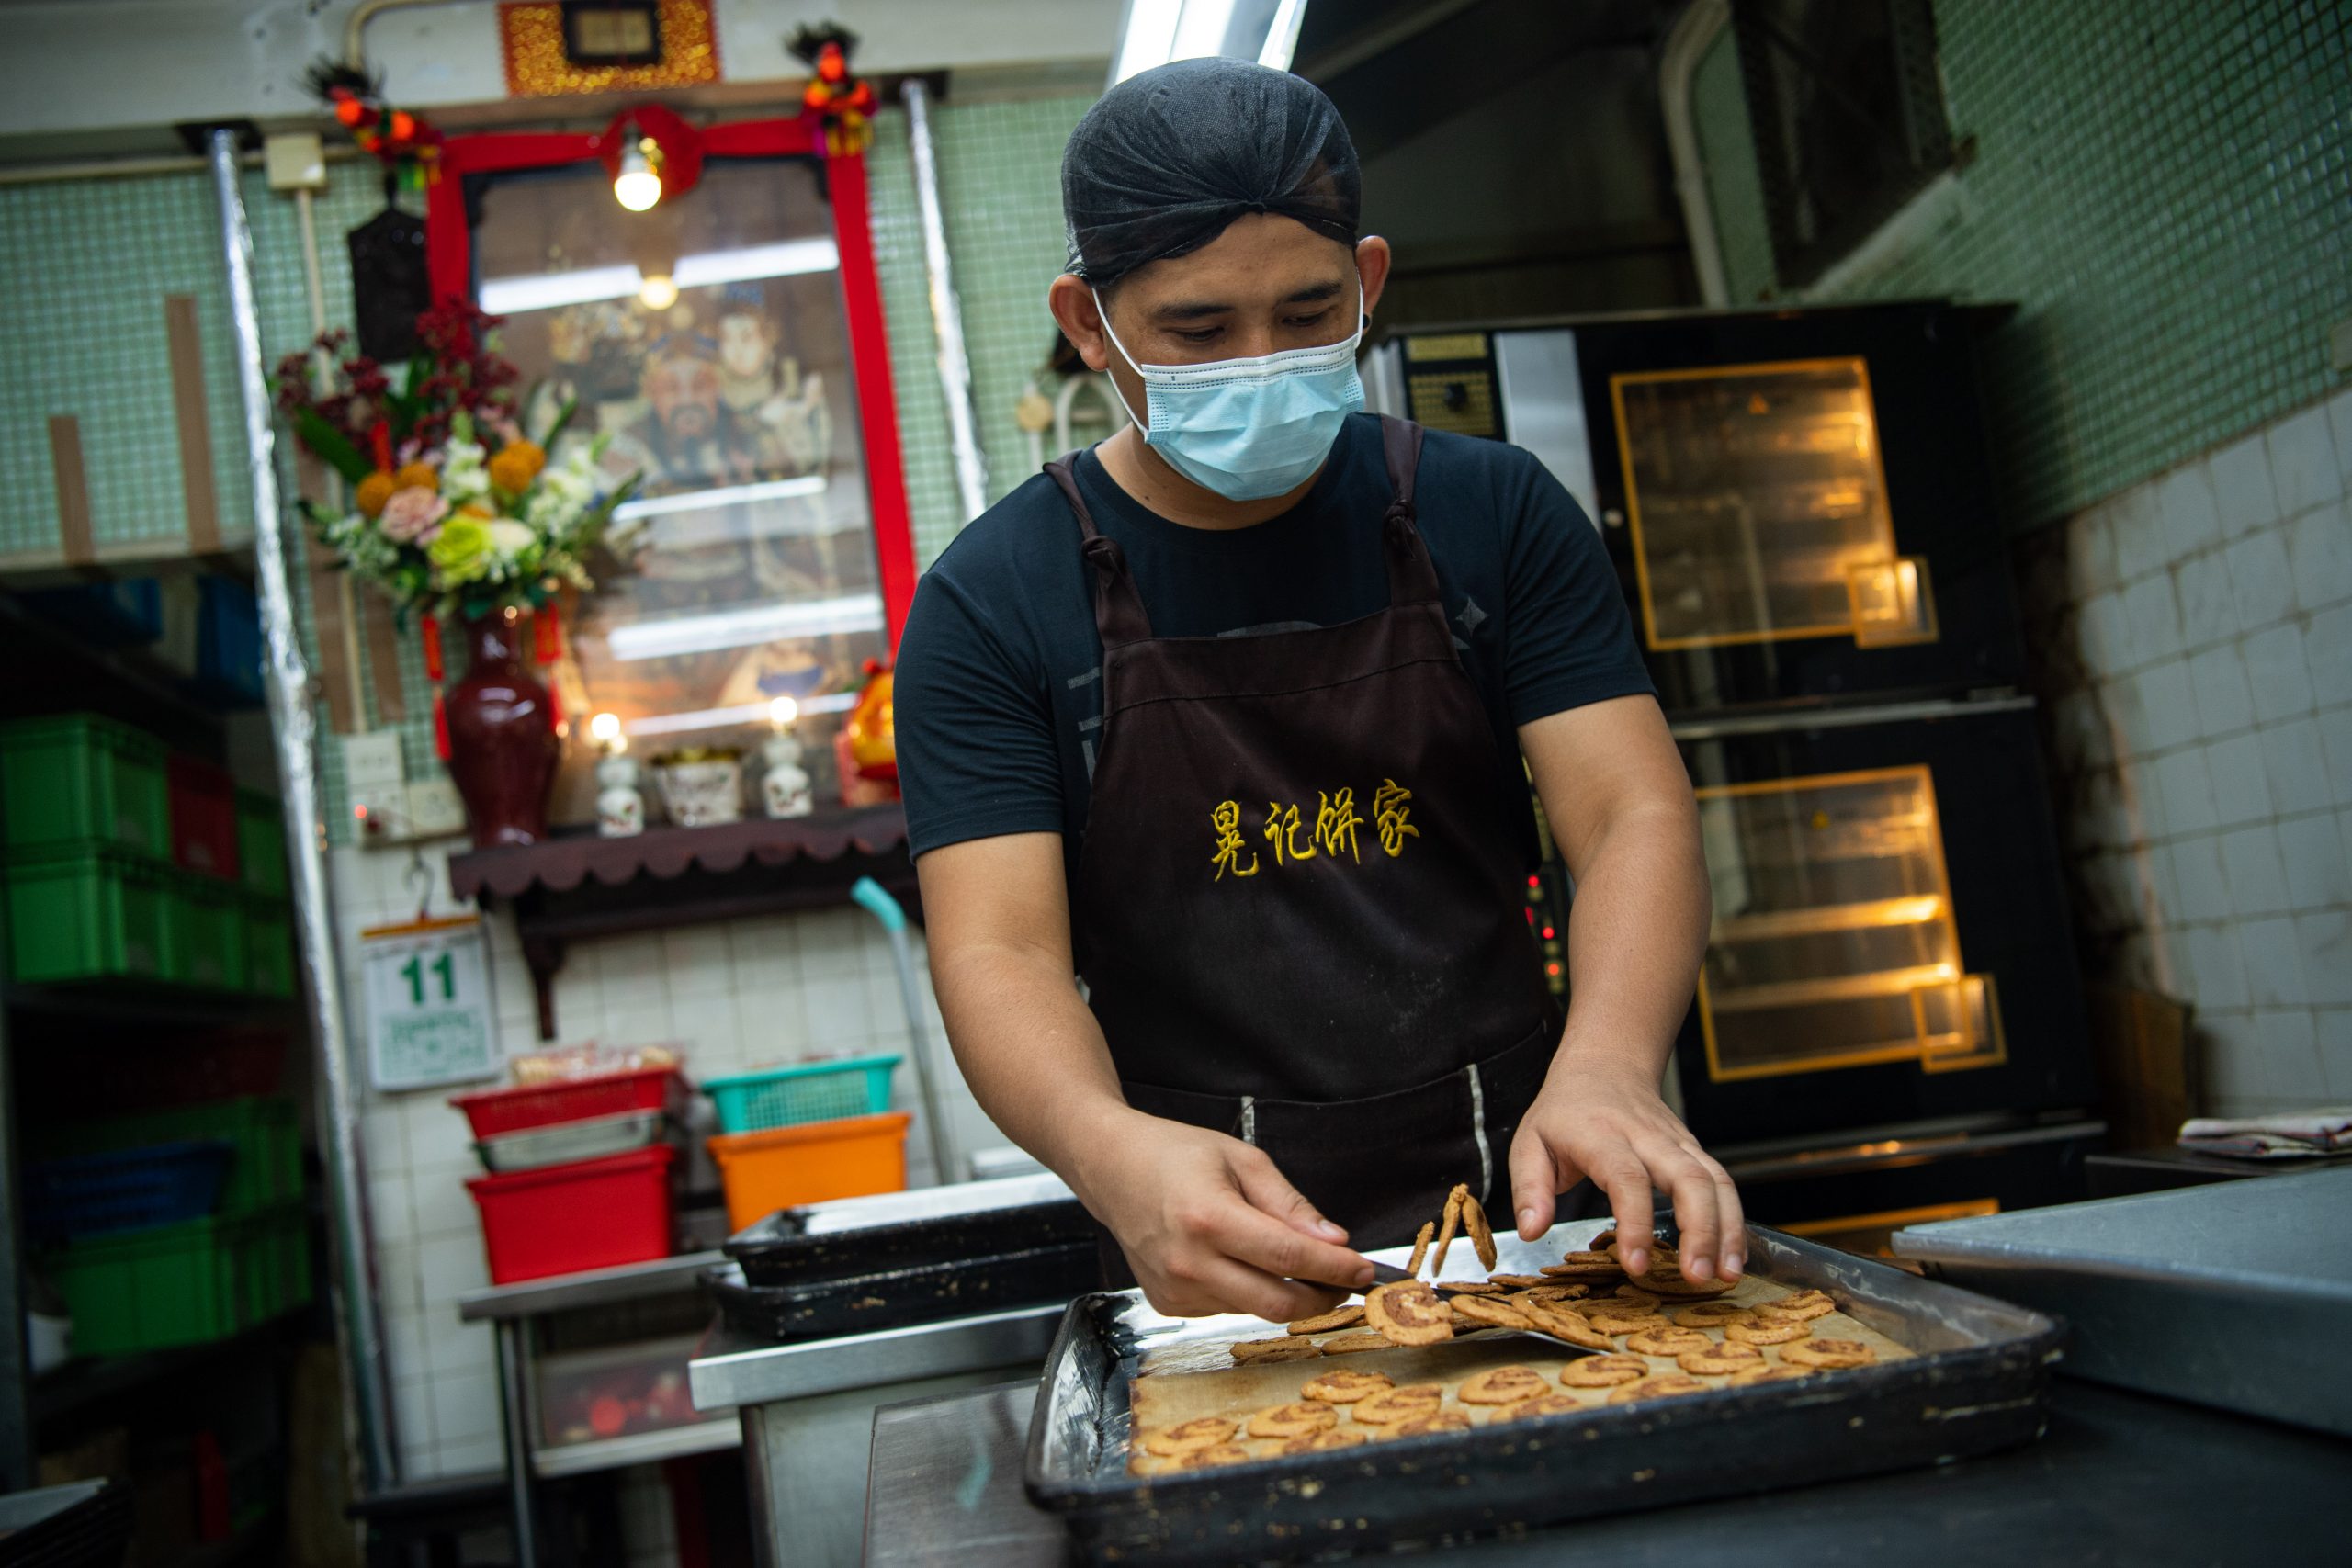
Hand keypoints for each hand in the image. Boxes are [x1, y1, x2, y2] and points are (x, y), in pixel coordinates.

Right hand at [1069, 1110, 1373, 1321]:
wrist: (1111, 1169)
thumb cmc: (1174, 1155)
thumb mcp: (1241, 1160)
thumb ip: (1290, 1204)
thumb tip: (1335, 1242)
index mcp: (1209, 1218)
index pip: (1289, 1256)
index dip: (1335, 1268)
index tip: (1366, 1268)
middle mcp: (1188, 1262)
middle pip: (1278, 1303)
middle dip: (1323, 1296)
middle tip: (1346, 1281)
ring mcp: (1175, 1289)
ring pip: (1256, 1309)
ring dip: (1286, 1292)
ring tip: (1287, 1258)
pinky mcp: (1168, 1304)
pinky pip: (1228, 1308)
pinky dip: (1248, 1290)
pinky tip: (1237, 1260)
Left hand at [1505, 1056, 1745, 1283]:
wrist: (1605, 1065)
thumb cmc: (1564, 1112)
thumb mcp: (1529, 1142)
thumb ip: (1530, 1188)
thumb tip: (1532, 1232)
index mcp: (1601, 1135)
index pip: (1627, 1178)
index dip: (1635, 1223)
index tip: (1636, 1265)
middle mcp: (1647, 1137)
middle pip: (1688, 1177)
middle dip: (1699, 1230)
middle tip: (1697, 1277)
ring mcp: (1677, 1142)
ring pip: (1715, 1180)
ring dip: (1727, 1229)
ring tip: (1726, 1276)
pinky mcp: (1694, 1151)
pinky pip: (1723, 1183)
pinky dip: (1734, 1220)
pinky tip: (1732, 1257)